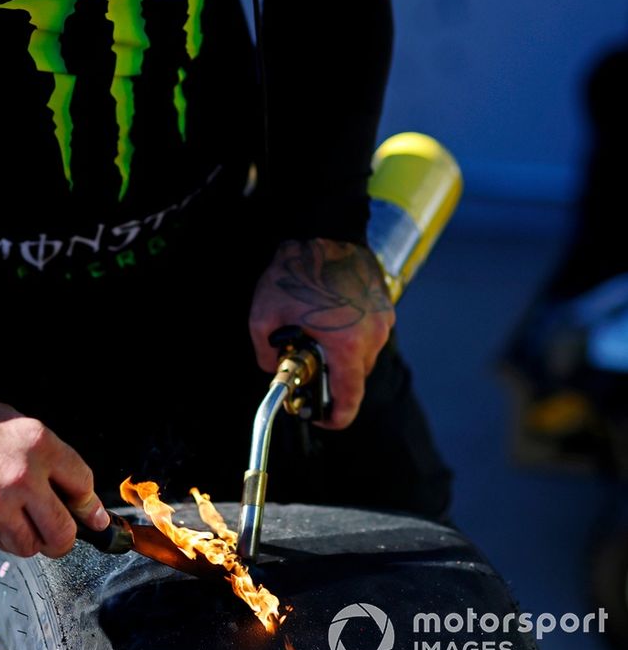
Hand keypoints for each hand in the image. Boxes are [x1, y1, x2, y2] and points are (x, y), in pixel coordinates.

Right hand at [0, 396, 110, 557]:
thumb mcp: (18, 424)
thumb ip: (48, 457)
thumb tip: (74, 493)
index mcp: (39, 446)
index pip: (82, 486)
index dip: (90, 508)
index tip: (94, 520)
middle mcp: (22, 480)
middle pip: (62, 533)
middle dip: (63, 539)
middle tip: (57, 535)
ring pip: (27, 546)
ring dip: (23, 537)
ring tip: (9, 518)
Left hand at [249, 238, 394, 428]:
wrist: (325, 231)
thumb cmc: (295, 271)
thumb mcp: (264, 316)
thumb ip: (266, 353)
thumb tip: (271, 368)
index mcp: (346, 343)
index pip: (350, 397)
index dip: (337, 416)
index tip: (324, 418)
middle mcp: (372, 335)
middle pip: (355, 378)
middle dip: (332, 381)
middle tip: (308, 371)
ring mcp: (383, 320)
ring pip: (362, 357)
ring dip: (341, 357)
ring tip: (316, 338)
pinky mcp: (385, 307)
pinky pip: (369, 335)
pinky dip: (351, 337)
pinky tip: (329, 321)